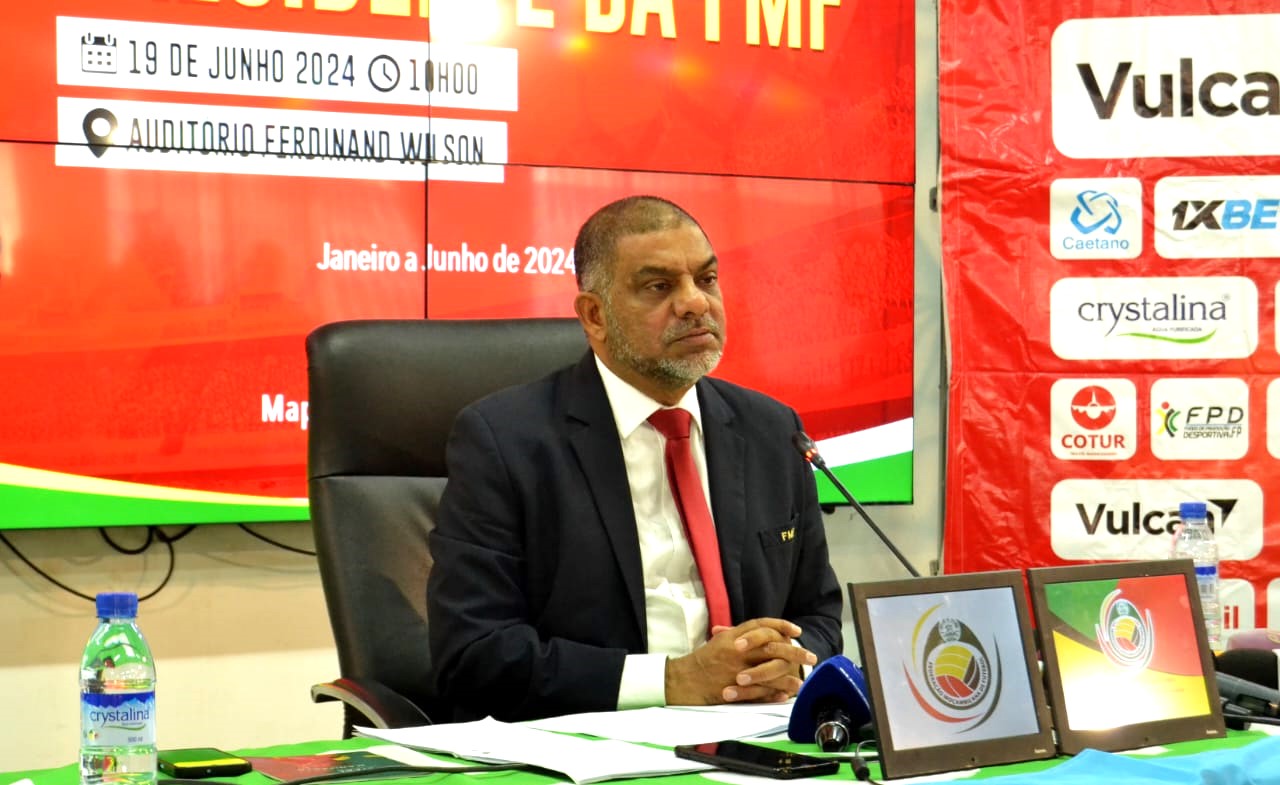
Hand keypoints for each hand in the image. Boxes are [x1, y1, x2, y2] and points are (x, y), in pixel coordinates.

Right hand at [664, 618, 816, 705]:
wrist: (686, 679)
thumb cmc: (704, 660)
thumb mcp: (721, 641)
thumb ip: (740, 634)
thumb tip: (761, 631)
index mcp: (734, 637)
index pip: (761, 626)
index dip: (780, 626)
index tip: (797, 631)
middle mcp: (737, 650)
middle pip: (771, 646)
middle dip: (794, 651)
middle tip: (811, 657)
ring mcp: (737, 669)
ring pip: (769, 669)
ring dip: (788, 675)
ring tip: (802, 680)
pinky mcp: (736, 687)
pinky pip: (760, 690)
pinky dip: (774, 692)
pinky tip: (786, 694)